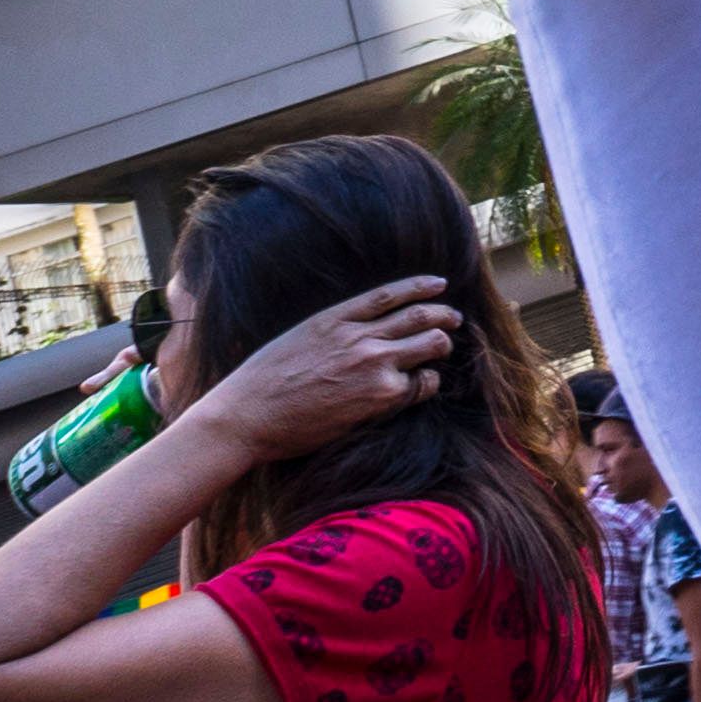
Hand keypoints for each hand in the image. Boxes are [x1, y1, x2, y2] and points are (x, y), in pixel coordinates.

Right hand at [178, 277, 459, 465]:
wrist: (246, 417)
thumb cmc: (261, 384)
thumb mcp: (296, 338)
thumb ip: (333, 329)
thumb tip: (359, 327)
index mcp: (335, 318)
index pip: (391, 293)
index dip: (421, 286)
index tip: (440, 284)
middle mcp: (359, 336)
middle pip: (421, 316)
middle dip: (444, 316)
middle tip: (454, 320)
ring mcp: (373, 364)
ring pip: (431, 344)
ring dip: (441, 346)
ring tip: (442, 351)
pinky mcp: (380, 396)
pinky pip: (422, 384)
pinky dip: (428, 383)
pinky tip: (423, 385)